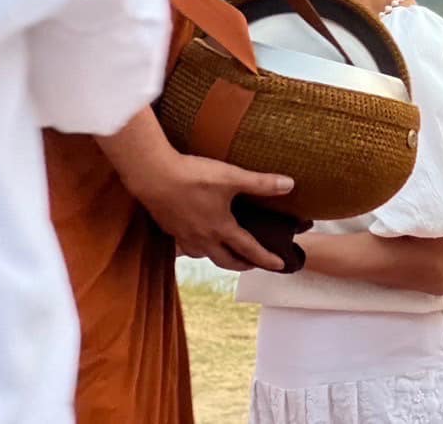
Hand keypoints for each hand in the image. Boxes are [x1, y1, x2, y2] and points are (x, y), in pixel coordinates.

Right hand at [131, 150, 296, 271]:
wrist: (153, 176)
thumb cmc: (193, 177)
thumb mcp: (231, 177)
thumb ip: (260, 183)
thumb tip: (289, 185)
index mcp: (220, 228)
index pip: (249, 249)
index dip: (267, 258)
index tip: (280, 265)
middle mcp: (202, 238)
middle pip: (225, 261)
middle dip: (242, 264)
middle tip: (253, 264)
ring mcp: (183, 235)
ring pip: (204, 255)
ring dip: (218, 257)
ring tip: (226, 251)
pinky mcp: (169, 228)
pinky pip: (186, 246)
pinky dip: (197, 247)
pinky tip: (196, 237)